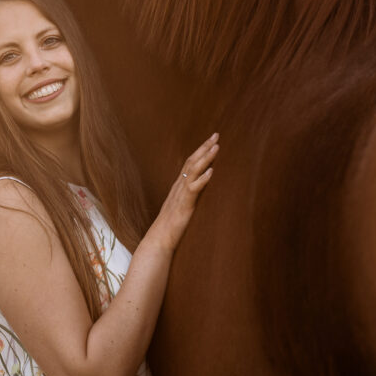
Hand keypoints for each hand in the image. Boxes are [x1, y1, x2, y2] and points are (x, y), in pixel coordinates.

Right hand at [147, 133, 219, 251]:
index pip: (189, 163)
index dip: (200, 151)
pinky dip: (202, 179)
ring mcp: (180, 195)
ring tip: (216, 147)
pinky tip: (211, 171)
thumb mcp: (181, 208)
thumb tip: (197, 191)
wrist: (159, 240)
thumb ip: (188, 198)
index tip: (211, 141)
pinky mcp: (184, 205)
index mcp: (178, 187)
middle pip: (191, 162)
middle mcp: (178, 187)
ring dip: (205, 158)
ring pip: (192, 171)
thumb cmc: (170, 227)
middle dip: (204, 148)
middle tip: (216, 135)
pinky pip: (193, 189)